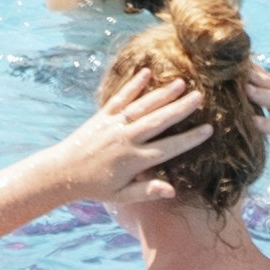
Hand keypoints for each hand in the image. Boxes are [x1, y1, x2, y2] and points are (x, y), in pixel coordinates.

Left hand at [35, 73, 215, 201]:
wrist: (62, 173)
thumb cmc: (95, 187)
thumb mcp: (121, 196)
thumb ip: (147, 191)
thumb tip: (172, 190)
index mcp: (134, 160)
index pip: (168, 148)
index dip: (189, 139)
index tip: (208, 129)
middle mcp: (126, 139)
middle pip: (159, 121)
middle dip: (181, 109)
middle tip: (200, 96)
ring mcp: (114, 125)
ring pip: (142, 106)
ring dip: (162, 94)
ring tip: (181, 83)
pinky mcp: (102, 115)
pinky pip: (120, 97)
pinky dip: (133, 85)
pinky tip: (147, 73)